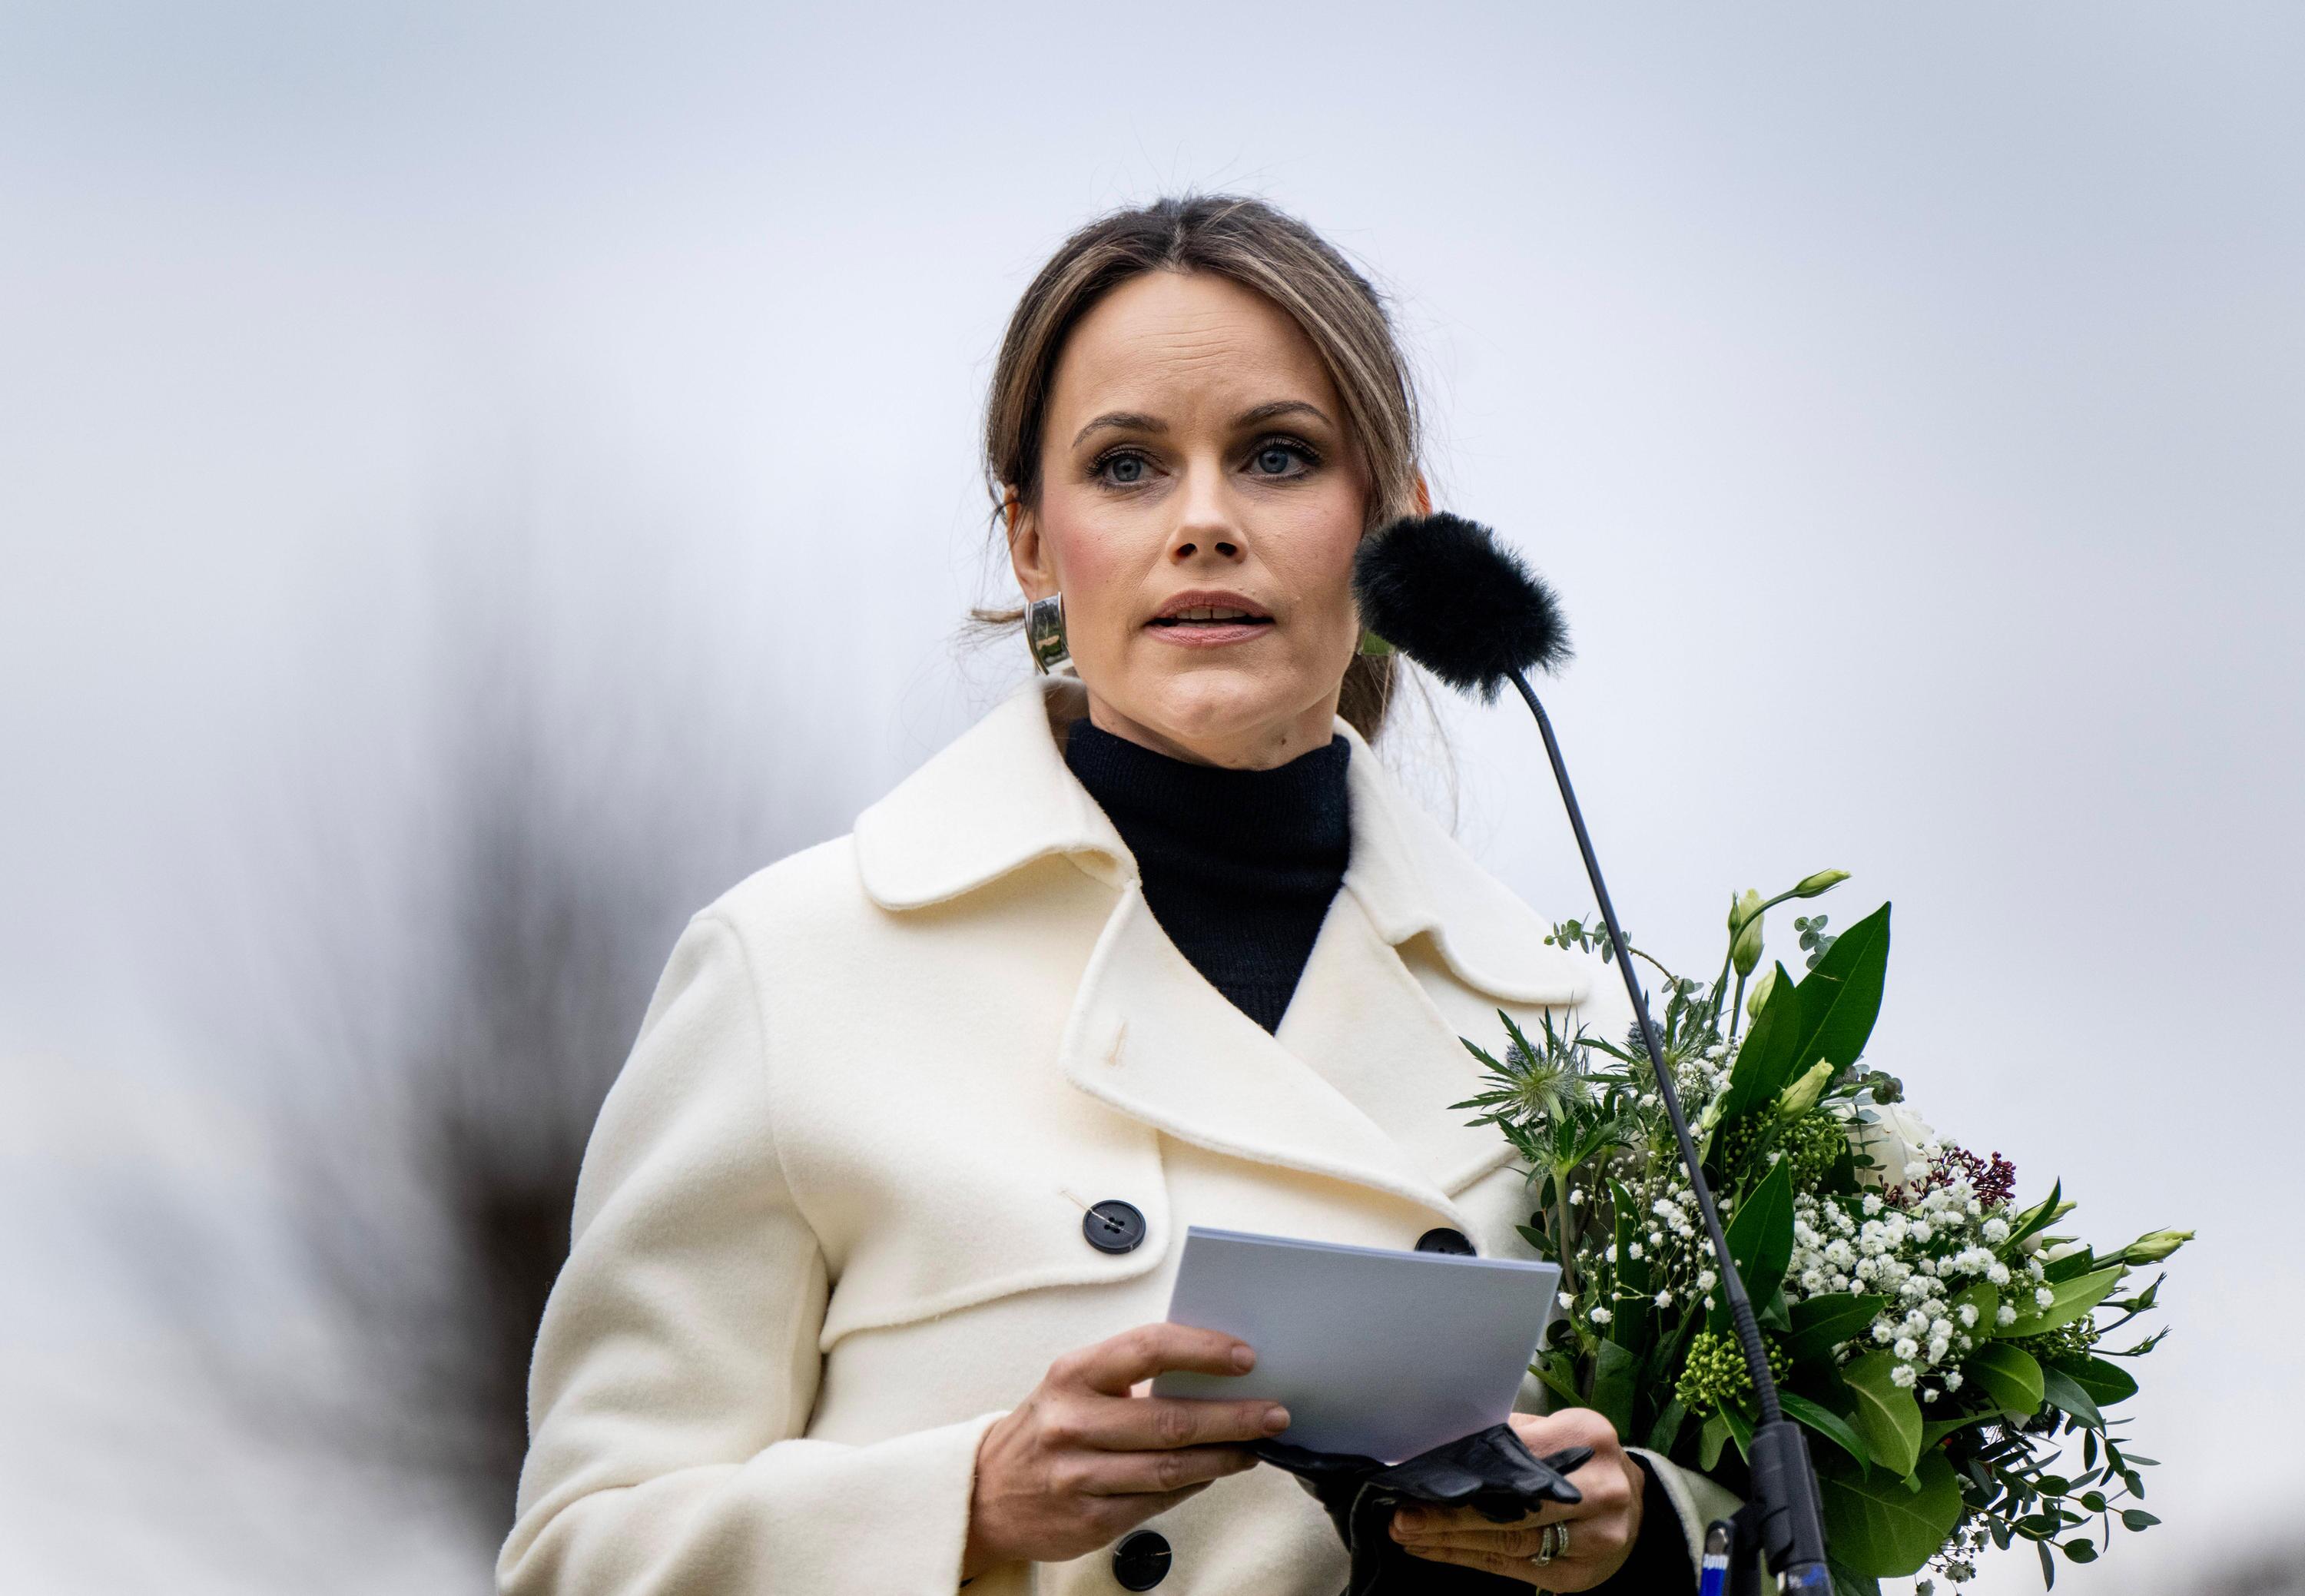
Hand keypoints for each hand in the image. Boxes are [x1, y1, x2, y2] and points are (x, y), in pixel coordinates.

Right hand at [962, 1324, 1288, 1577]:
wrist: (985, 1492)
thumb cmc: (1043, 1429)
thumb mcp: (1074, 1385)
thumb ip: (1129, 1373)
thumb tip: (1209, 1370)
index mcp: (1072, 1375)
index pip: (1148, 1349)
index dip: (1203, 1350)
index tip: (1244, 1357)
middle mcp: (1072, 1423)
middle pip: (1171, 1419)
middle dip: (1234, 1416)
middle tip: (1272, 1412)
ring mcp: (1079, 1476)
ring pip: (1171, 1468)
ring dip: (1224, 1457)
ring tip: (1253, 1447)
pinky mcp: (1089, 1520)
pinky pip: (1157, 1501)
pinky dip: (1194, 1486)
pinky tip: (1213, 1474)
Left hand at [1388, 1408, 1645, 1589]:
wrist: (1634, 1507)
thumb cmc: (1581, 1462)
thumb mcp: (1557, 1432)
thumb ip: (1511, 1436)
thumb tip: (1442, 1441)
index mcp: (1589, 1438)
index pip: (1516, 1456)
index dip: (1465, 1468)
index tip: (1421, 1472)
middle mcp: (1600, 1490)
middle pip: (1513, 1507)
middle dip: (1450, 1515)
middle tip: (1402, 1515)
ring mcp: (1595, 1539)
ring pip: (1508, 1542)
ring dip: (1450, 1540)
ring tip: (1408, 1532)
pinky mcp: (1579, 1576)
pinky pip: (1512, 1569)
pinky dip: (1467, 1558)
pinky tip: (1435, 1549)